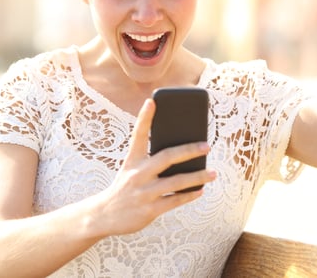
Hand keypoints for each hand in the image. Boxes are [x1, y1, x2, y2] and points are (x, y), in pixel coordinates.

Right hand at [89, 99, 214, 236]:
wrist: (103, 215)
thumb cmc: (124, 187)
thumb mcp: (131, 169)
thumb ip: (150, 160)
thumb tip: (181, 154)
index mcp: (132, 160)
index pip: (138, 135)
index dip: (145, 117)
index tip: (152, 101)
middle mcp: (137, 174)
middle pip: (166, 157)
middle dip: (189, 151)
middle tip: (206, 146)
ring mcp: (143, 192)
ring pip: (176, 182)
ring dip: (198, 177)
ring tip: (213, 173)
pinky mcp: (149, 209)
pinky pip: (174, 200)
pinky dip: (189, 195)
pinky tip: (200, 190)